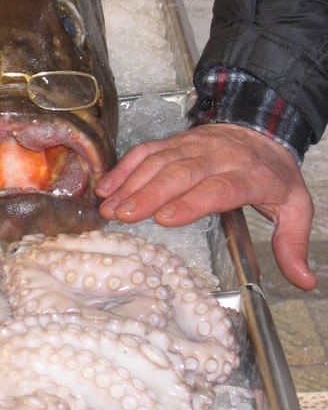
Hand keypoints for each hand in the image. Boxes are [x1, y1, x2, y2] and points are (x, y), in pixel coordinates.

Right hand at [96, 123, 315, 289]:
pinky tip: (107, 186)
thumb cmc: (273, 173)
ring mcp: (191, 146)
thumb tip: (303, 281)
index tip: (165, 218)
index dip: (190, 201)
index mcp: (247, 175)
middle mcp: (216, 157)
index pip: (217, 187)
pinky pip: (146, 151)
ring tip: (109, 207)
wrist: (260, 128)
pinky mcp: (174, 142)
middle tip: (124, 215)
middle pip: (179, 172)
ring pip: (158, 161)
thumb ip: (294, 243)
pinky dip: (124, 167)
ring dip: (131, 183)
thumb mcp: (296, 206)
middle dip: (149, 193)